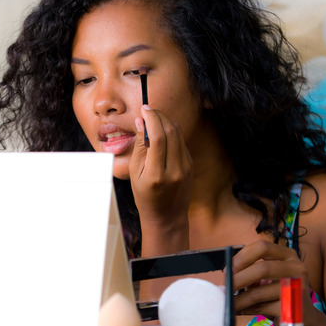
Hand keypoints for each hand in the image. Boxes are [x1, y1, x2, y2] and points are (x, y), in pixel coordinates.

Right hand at [129, 105, 192, 253]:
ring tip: (153, 117)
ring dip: (166, 121)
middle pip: (170, 131)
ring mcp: (186, 167)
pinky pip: (181, 141)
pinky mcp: (190, 165)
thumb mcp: (135, 173)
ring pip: (178, 134)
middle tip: (148, 110)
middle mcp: (175, 170)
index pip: (158, 137)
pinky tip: (162, 130)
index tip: (144, 109)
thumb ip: (140, 146)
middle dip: (159, 115)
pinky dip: (172, 131)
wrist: (167, 216)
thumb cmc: (146, 196)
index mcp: (157, 174)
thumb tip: (142, 122)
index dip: (152, 118)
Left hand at [232, 240, 325, 325]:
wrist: (304, 315)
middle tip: (225, 287)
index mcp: (288, 255)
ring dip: (238, 299)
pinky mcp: (292, 308)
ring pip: (259, 292)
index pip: (262, 247)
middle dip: (238, 279)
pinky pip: (262, 308)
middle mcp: (296, 268)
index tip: (228, 268)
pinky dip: (246, 309)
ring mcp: (297, 288)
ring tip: (228, 302)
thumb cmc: (280, 291)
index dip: (242, 256)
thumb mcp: (270, 275)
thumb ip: (253, 269)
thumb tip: (227, 275)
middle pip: (262, 269)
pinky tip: (239, 310)